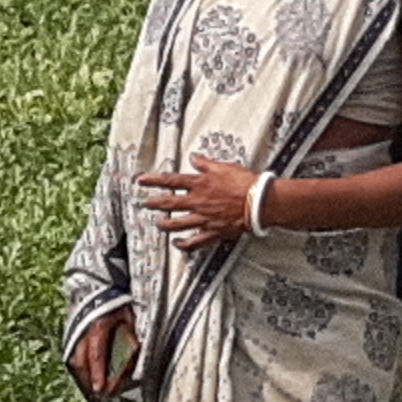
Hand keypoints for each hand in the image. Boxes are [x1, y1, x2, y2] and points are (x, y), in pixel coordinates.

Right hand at [71, 308, 138, 399]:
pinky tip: (87, 374)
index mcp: (97, 326)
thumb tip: (131, 357)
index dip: (98, 373)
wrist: (99, 288)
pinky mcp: (72, 333)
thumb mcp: (128, 317)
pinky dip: (80, 366)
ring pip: (75, 360)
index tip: (101, 389)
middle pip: (81, 362)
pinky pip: (73, 354)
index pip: (96, 355)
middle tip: (101, 393)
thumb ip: (129, 337)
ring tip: (94, 386)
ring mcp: (75, 332)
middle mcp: (82, 330)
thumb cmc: (117, 303)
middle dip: (89, 380)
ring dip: (84, 375)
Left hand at [142, 158, 269, 253]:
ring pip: (177, 224)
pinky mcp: (213, 232)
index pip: (171, 181)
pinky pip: (195, 241)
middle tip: (144, 203)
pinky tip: (177, 244)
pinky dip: (184, 244)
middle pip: (169, 203)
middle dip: (154, 203)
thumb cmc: (245, 183)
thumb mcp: (224, 167)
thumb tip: (194, 158)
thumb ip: (206, 163)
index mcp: (200, 184)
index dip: (153, 181)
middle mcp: (198, 202)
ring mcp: (204, 219)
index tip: (141, 181)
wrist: (260, 202)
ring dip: (165, 224)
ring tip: (158, 224)